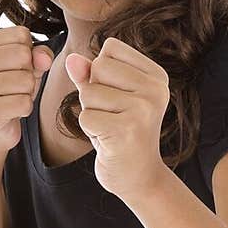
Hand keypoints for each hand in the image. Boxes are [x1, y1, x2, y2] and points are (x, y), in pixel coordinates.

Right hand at [0, 26, 54, 160]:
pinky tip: (10, 112)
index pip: (21, 35)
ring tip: (11, 99)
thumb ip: (39, 54)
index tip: (12, 68)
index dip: (28, 53)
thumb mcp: (27, 66)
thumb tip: (45, 59)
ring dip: (27, 93)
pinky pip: (25, 103)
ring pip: (26, 80)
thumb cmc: (9, 90)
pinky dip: (25, 109)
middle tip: (13, 87)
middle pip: (24, 55)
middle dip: (28, 73)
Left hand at [65, 36, 169, 200]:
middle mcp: (155, 89)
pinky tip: (108, 141)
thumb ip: (90, 76)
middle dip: (94, 93)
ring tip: (110, 129)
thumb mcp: (107, 99)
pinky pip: (86, 118)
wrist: (139, 177)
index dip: (101, 72)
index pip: (110, 49)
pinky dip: (89, 131)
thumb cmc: (121, 134)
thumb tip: (71, 59)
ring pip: (89, 93)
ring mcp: (143, 110)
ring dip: (91, 113)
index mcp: (156, 76)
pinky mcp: (126, 130)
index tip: (118, 98)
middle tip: (112, 116)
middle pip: (98, 67)